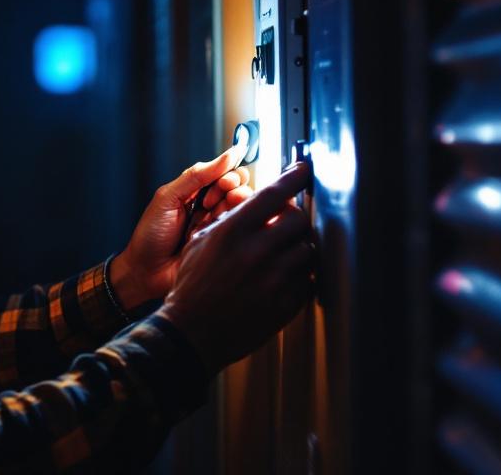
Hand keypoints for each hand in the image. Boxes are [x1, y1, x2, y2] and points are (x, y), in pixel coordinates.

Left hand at [109, 148, 253, 311]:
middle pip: (238, 187)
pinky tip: (231, 224)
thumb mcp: (168, 198)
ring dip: (235, 204)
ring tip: (216, 215)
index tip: (222, 180)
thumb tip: (228, 154)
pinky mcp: (226, 245)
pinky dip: (241, 221)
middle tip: (216, 198)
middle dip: (233, 187)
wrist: (145, 272)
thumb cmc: (151, 234)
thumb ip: (196, 176)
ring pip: (243, 207)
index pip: (223, 173)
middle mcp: (211, 207)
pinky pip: (243, 228)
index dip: (227, 173)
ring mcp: (219, 226)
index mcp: (196, 192)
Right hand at [158, 162, 316, 373]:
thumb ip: (232, 220)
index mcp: (233, 232)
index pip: (274, 194)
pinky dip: (300, 275)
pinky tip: (282, 278)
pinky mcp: (285, 304)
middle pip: (299, 220)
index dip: (293, 177)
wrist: (191, 331)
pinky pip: (308, 280)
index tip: (304, 170)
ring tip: (283, 254)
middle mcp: (256, 252)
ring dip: (298, 248)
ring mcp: (274, 280)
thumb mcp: (201, 241)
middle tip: (286, 224)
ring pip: (307, 250)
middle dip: (294, 219)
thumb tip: (260, 204)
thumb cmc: (193, 284)